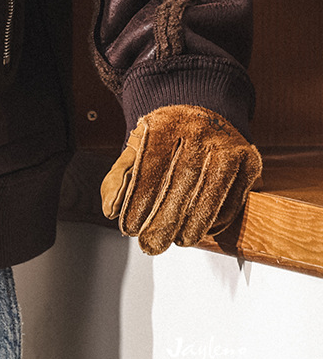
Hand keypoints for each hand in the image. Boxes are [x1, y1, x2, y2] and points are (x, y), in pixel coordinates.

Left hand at [100, 104, 261, 254]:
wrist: (207, 113)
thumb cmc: (169, 136)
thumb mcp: (139, 145)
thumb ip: (121, 175)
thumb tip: (110, 209)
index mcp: (166, 122)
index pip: (151, 164)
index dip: (140, 199)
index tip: (130, 226)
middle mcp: (198, 129)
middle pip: (181, 180)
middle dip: (165, 219)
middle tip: (151, 244)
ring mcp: (226, 144)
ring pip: (211, 190)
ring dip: (194, 223)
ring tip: (179, 241)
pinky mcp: (248, 160)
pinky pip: (235, 195)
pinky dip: (219, 218)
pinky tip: (204, 230)